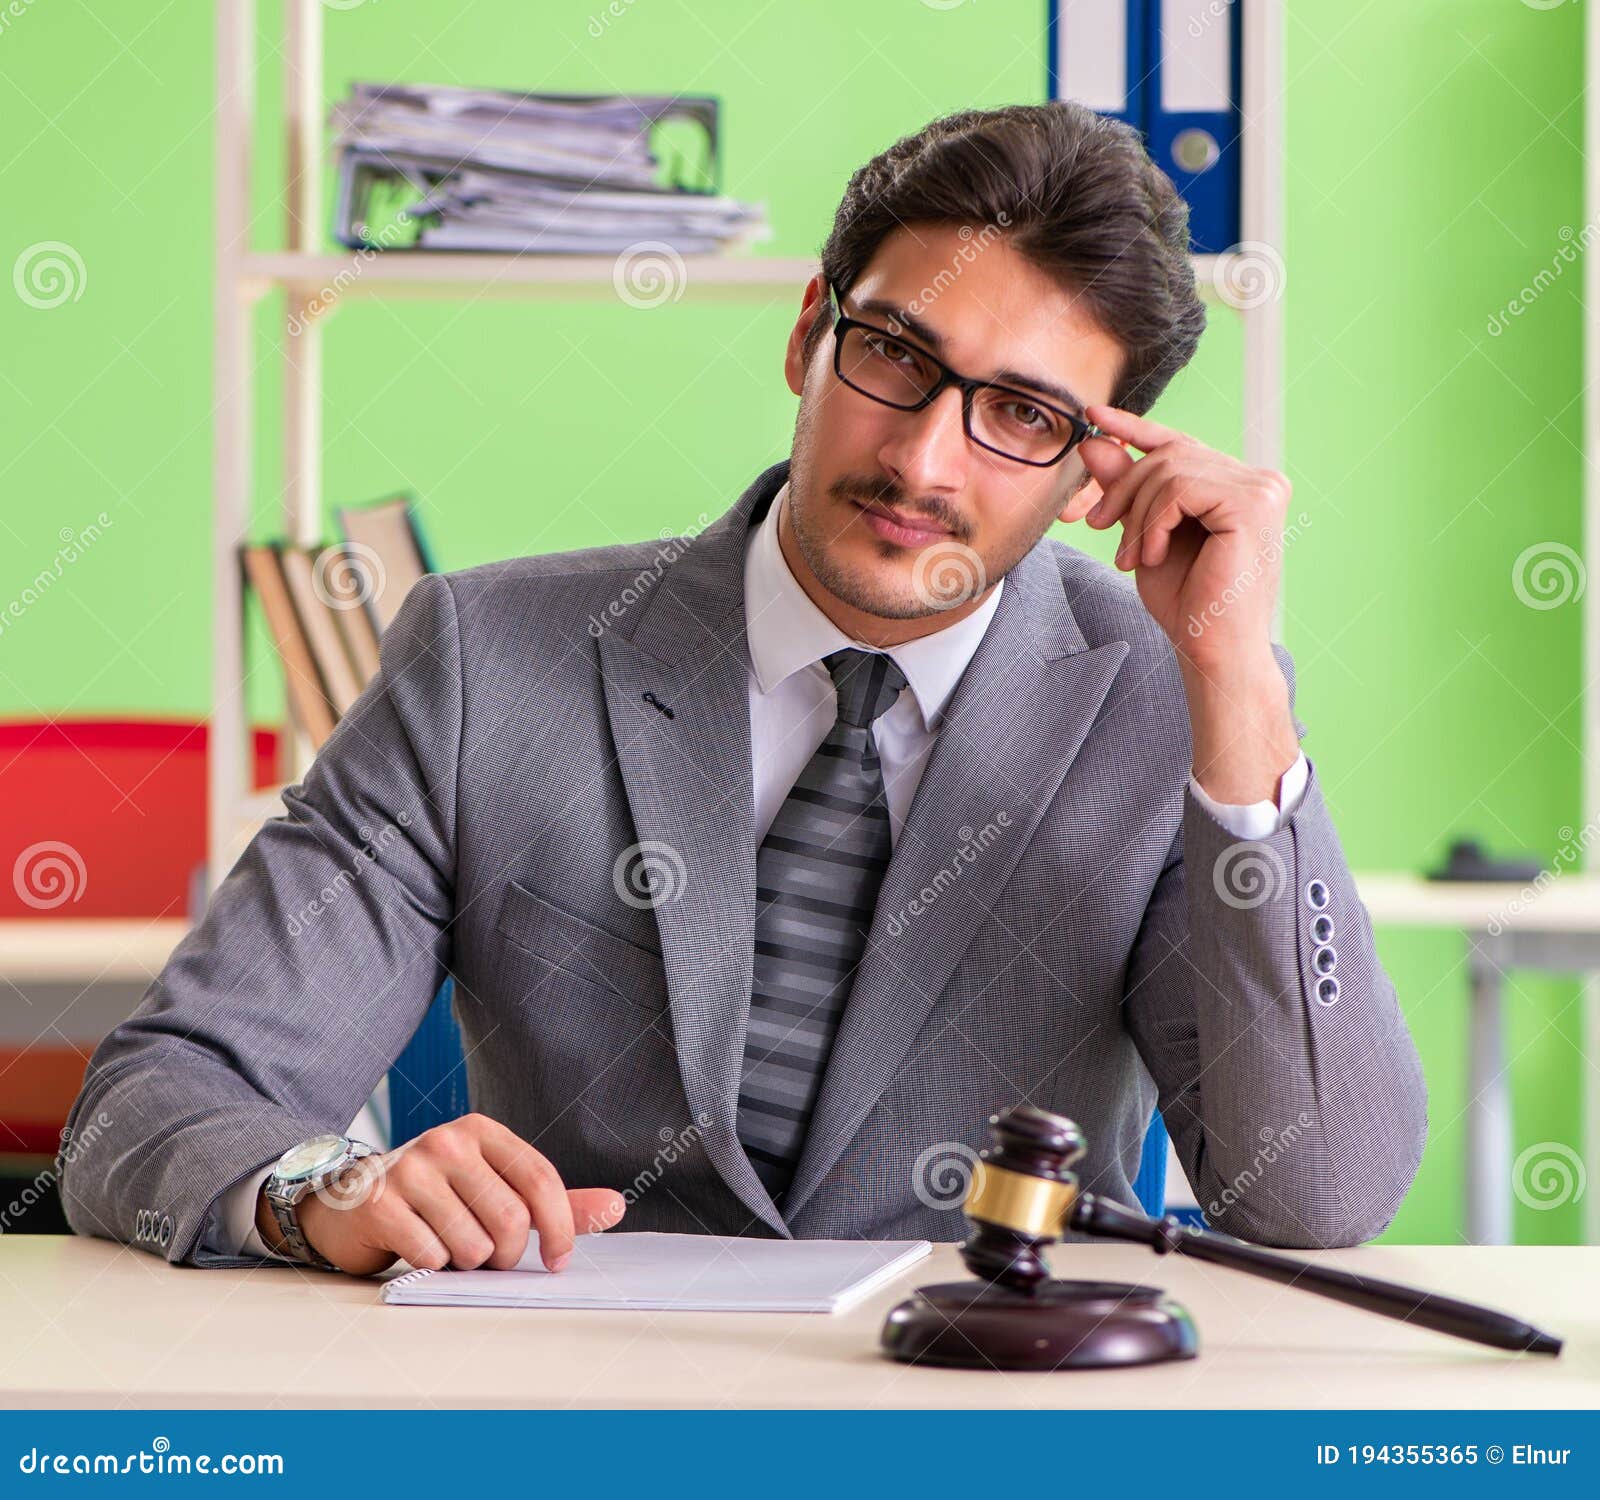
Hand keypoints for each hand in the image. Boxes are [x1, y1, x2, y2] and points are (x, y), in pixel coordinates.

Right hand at [259, 1113, 625, 1276]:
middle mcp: (447, 1141)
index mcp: (482, 1132)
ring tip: (447, 1246)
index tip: (558, 1261)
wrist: (347, 1202)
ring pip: (473, 1245)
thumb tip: (616, 1207)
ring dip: (466, 1263)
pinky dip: (432, 1266)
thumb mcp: (494, 1189)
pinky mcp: (379, 1202)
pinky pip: (431, 1255)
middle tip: (486, 1255)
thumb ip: (555, 1202)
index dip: (560, 1228)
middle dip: (506, 1255)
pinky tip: (416, 1247)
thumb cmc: (433, 1198)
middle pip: (511, 1220)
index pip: (540, 1180)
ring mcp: (411, 1168)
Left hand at [1075, 404, 1291, 669]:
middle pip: (1169, 453)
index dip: (1135, 427)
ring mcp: (1261, 488)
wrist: (1212, 651)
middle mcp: (1258, 480)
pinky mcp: (1253, 503)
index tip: (1093, 418)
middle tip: (1098, 525)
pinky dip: (1154, 522)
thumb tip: (1094, 442)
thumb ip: (1127, 489)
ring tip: (1131, 556)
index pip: (1180, 443)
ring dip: (1137, 514)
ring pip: (1171, 469)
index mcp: (1237, 485)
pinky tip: (1153, 554)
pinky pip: (1181, 488)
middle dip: (1124, 488)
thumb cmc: (1187, 602)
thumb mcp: (1144, 535)